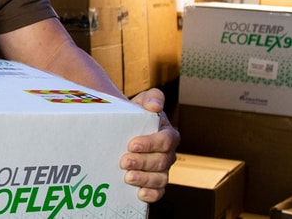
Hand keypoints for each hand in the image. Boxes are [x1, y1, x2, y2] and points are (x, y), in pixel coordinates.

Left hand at [121, 88, 179, 202]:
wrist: (124, 129)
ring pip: (161, 178)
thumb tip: (155, 105)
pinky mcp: (154, 182)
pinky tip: (139, 194)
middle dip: (143, 162)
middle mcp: (168, 153)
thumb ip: (152, 98)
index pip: (166, 140)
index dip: (151, 143)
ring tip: (127, 177)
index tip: (132, 144)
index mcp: (168, 134)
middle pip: (162, 161)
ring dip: (145, 179)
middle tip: (124, 161)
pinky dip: (151, 194)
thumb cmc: (135, 115)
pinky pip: (159, 192)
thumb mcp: (142, 101)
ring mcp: (162, 169)